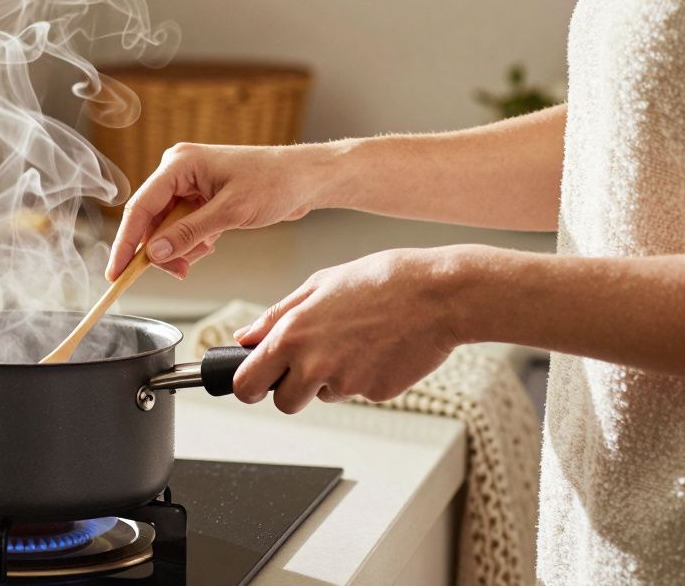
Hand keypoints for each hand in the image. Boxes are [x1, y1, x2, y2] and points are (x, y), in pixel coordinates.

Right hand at [107, 142, 334, 279]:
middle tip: (179, 272)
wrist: (306, 178)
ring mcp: (189, 183)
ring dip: (180, 248)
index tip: (116, 272)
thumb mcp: (230, 212)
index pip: (140, 207)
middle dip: (162, 250)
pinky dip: (192, 242)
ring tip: (205, 252)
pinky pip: (182, 226)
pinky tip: (210, 244)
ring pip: (166, 227)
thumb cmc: (275, 182)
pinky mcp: (201, 196)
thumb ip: (189, 233)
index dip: (126, 243)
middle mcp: (178, 170)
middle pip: (151, 220)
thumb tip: (154, 253)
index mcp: (179, 164)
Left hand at [231, 247, 473, 413]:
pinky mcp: (376, 393)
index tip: (252, 382)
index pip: (246, 384)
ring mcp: (347, 383)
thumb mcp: (319, 284)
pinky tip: (380, 347)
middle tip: (309, 364)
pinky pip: (358, 392)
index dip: (247, 386)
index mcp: (291, 336)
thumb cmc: (381, 280)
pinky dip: (364, 376)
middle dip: (291, 390)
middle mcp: (315, 365)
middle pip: (283, 403)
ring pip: (324, 395)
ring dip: (331, 379)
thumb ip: (276, 316)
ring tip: (356, 341)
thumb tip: (245, 337)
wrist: (439, 294)